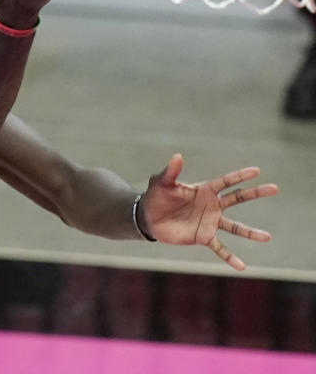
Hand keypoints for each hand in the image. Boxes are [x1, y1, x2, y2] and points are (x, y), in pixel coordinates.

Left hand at [139, 153, 277, 270]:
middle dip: (255, 193)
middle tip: (274, 188)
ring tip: (267, 237)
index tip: (257, 171)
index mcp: (204, 190)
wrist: (148, 217)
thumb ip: (171, 172)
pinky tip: (242, 267)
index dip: (240, 176)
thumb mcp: (162, 182)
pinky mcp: (203, 237)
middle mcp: (212, 205)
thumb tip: (177, 156)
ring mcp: (210, 222)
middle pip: (238, 198)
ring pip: (235, 227)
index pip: (226, 181)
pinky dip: (230, 258)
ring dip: (250, 233)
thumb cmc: (156, 196)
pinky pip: (220, 249)